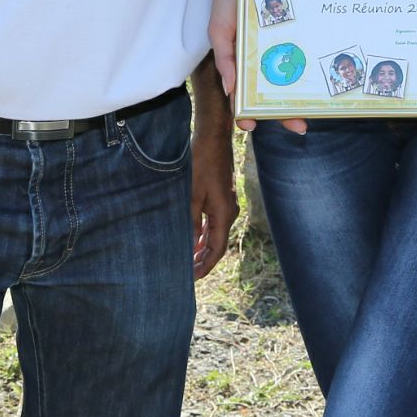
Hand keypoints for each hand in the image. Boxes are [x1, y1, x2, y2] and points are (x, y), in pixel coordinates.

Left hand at [189, 100, 239, 280]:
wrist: (214, 137)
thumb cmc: (202, 163)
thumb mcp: (191, 195)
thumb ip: (190, 222)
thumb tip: (189, 247)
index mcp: (224, 214)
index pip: (217, 249)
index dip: (205, 266)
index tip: (192, 278)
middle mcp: (229, 211)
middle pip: (218, 243)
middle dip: (203, 259)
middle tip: (187, 274)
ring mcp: (226, 203)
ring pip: (215, 232)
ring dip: (202, 246)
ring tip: (188, 260)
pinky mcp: (221, 196)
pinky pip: (214, 220)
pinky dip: (203, 232)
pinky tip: (193, 237)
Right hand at [210, 0, 307, 135]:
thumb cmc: (228, 2)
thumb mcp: (218, 29)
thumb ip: (223, 57)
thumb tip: (230, 90)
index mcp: (243, 64)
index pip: (245, 96)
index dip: (248, 113)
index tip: (251, 125)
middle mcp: (265, 61)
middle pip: (275, 94)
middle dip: (286, 115)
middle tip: (300, 127)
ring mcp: (283, 49)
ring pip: (294, 79)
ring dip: (303, 97)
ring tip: (317, 110)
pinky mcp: (299, 36)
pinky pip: (306, 54)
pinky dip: (313, 68)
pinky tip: (325, 79)